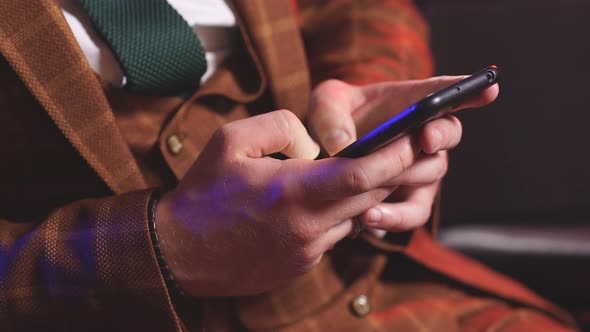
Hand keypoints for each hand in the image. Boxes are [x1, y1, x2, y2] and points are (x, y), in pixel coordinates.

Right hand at [154, 108, 463, 296]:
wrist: (179, 252)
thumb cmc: (203, 194)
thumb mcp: (231, 141)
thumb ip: (281, 126)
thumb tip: (315, 138)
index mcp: (294, 192)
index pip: (365, 174)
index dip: (396, 156)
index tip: (413, 138)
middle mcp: (309, 227)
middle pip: (371, 197)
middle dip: (394, 172)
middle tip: (407, 150)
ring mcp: (308, 251)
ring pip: (355, 217)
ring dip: (363, 195)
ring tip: (352, 172)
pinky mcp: (302, 265)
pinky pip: (335, 235)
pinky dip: (337, 215)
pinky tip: (317, 202)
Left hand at [307, 76, 498, 231]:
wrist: (325, 157)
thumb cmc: (332, 118)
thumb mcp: (325, 104)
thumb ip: (330, 114)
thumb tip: (342, 145)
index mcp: (409, 102)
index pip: (442, 92)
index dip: (468, 90)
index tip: (489, 88)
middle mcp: (424, 135)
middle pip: (448, 132)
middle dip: (440, 134)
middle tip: (425, 139)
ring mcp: (420, 168)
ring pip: (432, 173)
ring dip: (409, 177)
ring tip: (382, 180)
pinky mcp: (409, 199)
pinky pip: (414, 212)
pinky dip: (395, 217)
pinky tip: (368, 217)